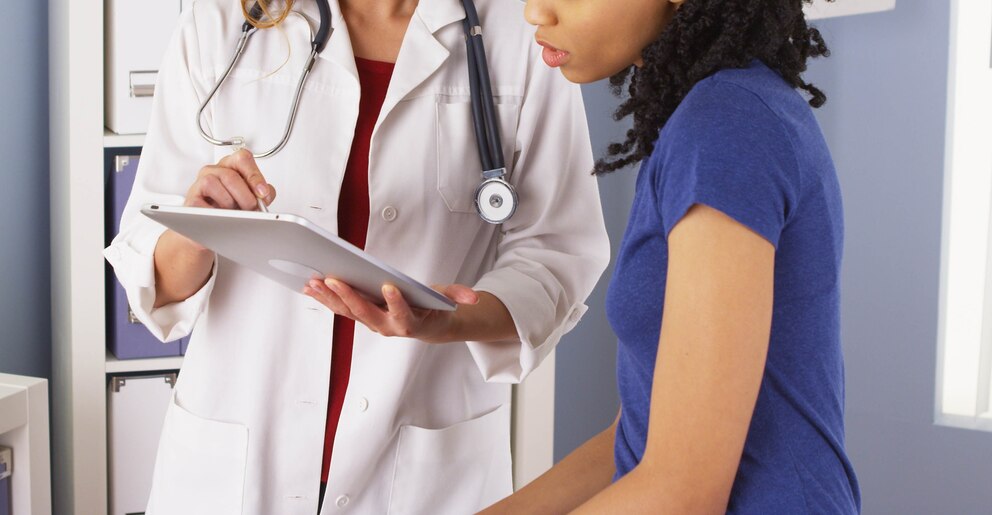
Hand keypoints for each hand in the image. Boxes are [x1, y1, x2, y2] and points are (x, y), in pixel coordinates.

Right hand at [184, 149, 275, 210]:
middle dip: (245, 196)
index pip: (242, 159)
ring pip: (212, 183)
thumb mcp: (252, 198)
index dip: (254, 176)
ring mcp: (201, 181)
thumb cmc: (233, 208)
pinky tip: (221, 217)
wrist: (212, 227)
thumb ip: (262, 195)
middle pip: (230, 176)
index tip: (262, 192)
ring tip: (234, 214)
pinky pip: (200, 201)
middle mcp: (215, 170)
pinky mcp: (191, 198)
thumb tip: (264, 197)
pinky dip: (213, 211)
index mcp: (232, 166)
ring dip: (228, 203)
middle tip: (251, 209)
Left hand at [303, 278, 479, 342]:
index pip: (403, 314)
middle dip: (349, 296)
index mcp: (410, 321)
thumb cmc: (433, 307)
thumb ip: (459, 296)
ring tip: (314, 281)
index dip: (396, 302)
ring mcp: (372, 322)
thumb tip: (473, 298)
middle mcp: (387, 326)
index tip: (389, 287)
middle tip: (334, 279)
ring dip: (330, 298)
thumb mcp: (448, 299)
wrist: (426, 326)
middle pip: (366, 313)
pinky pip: (340, 309)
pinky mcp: (360, 316)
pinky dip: (325, 298)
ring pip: (348, 312)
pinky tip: (311, 285)